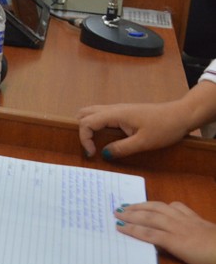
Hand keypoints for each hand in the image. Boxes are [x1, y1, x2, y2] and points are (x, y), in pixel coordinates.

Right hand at [77, 99, 193, 159]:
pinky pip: (101, 115)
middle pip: (84, 113)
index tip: (93, 153)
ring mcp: (118, 109)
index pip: (86, 122)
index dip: (84, 138)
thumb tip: (103, 154)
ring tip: (95, 142)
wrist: (181, 115)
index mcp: (115, 114)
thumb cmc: (164, 128)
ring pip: (92, 112)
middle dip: (81, 130)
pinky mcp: (124, 112)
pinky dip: (96, 124)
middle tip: (90, 147)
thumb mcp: (143, 142)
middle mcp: (113, 109)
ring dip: (88, 126)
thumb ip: (121, 148)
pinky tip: (106, 137)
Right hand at [115, 201, 215, 263]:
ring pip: (161, 208)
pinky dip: (166, 205)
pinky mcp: (196, 218)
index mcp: (178, 242)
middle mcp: (180, 228)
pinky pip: (178, 207)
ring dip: (144, 205)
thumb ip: (173, 252)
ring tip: (130, 205)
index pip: (149, 234)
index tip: (117, 226)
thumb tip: (156, 244)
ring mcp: (189, 220)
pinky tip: (160, 206)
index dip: (132, 230)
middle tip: (116, 211)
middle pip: (152, 218)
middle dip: (133, 213)